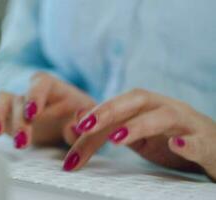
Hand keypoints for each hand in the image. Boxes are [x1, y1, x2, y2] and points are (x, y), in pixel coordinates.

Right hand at [0, 72, 95, 147]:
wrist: (75, 121)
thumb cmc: (81, 116)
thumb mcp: (89, 120)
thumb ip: (83, 124)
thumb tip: (77, 127)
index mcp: (51, 87)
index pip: (39, 83)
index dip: (34, 95)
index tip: (33, 112)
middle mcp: (30, 94)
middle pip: (16, 98)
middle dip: (17, 119)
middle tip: (23, 141)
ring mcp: (16, 105)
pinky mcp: (7, 117)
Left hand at [64, 88, 215, 180]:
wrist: (213, 147)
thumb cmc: (170, 140)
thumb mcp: (136, 135)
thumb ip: (110, 127)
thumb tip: (77, 119)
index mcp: (147, 107)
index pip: (116, 108)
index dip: (93, 118)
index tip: (73, 130)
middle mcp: (165, 108)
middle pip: (137, 100)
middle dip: (109, 110)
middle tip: (84, 126)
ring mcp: (187, 124)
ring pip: (166, 116)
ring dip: (140, 125)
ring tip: (117, 139)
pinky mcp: (207, 143)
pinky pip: (200, 141)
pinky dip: (188, 144)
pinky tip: (176, 146)